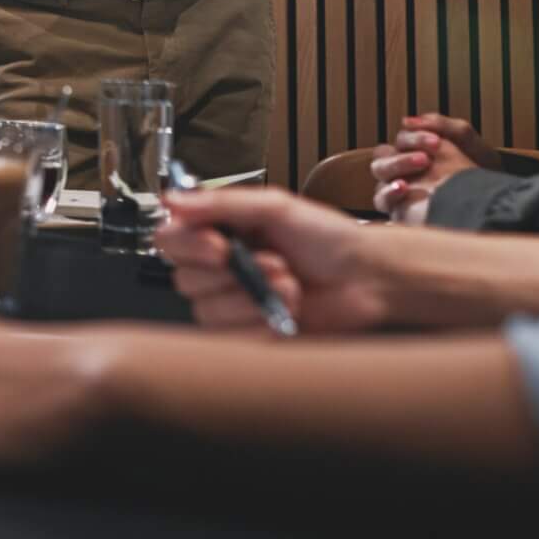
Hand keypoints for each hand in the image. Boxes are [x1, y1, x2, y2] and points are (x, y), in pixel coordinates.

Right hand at [153, 187, 388, 333]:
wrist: (368, 277)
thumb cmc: (328, 238)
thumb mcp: (275, 207)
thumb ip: (220, 203)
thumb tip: (171, 200)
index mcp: (219, 231)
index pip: (170, 239)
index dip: (187, 245)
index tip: (220, 246)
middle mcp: (220, 268)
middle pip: (185, 280)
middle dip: (234, 274)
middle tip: (274, 262)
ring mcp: (233, 303)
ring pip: (207, 311)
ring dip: (253, 297)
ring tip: (290, 284)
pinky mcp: (249, 334)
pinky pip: (232, 338)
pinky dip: (262, 323)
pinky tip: (289, 310)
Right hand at [370, 117, 490, 222]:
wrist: (495, 197)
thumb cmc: (480, 166)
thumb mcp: (467, 141)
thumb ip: (442, 126)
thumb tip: (407, 121)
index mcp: (416, 149)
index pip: (400, 139)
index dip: (414, 138)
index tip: (437, 143)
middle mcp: (403, 167)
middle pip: (384, 154)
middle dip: (403, 155)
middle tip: (426, 160)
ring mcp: (399, 187)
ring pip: (379, 173)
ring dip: (394, 168)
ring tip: (410, 176)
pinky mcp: (399, 209)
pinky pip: (381, 199)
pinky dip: (388, 193)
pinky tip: (404, 190)